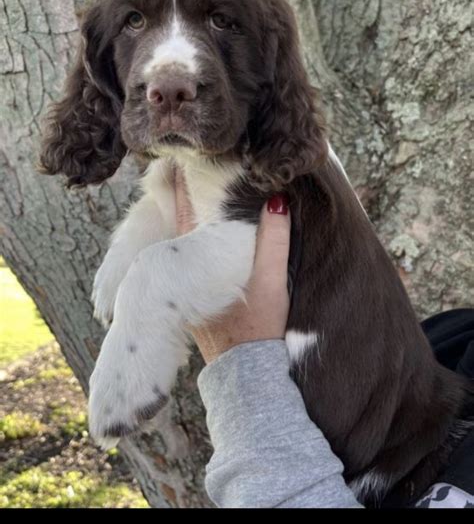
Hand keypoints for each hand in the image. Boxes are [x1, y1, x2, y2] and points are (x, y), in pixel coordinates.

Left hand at [174, 166, 290, 363]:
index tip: (186, 150)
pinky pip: (180, 253)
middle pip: (172, 212)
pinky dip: (187, 233)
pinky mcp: (184, 295)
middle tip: (184, 155)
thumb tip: (276, 199)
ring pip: (175, 233)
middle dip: (179, 185)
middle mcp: (178, 263)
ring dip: (183, 208)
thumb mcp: (273, 279)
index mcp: (196, 252)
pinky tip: (196, 226)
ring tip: (187, 179)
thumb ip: (275, 238)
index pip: (181, 199)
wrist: (244, 372)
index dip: (183, 173)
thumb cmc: (259, 325)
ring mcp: (177, 281)